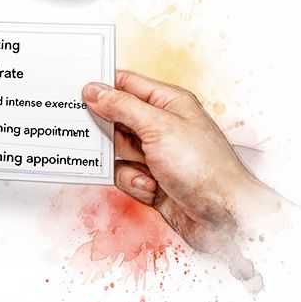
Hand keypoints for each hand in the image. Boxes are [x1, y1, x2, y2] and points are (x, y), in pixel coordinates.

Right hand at [82, 71, 282, 255]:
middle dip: (106, 130)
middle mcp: (161, 126)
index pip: (127, 84)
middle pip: (116, 118)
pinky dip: (132, 181)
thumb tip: (94, 91)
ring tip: (142, 169)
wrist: (224, 218)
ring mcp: (155, 154)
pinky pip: (122, 174)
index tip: (76, 92)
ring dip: (123, 161)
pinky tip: (152, 187)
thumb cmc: (204, 167)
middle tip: (89, 133)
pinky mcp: (151, 179)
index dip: (102, 87)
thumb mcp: (158, 127)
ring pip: (116, 150)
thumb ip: (122, 106)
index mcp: (168, 103)